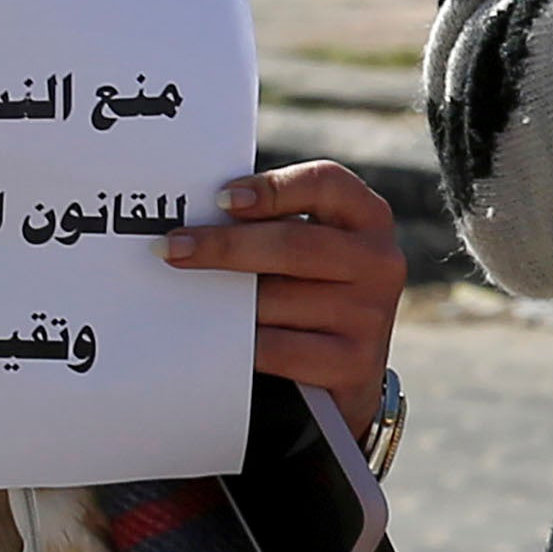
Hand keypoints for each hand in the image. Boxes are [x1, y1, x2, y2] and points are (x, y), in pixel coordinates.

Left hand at [163, 163, 406, 438]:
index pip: (326, 184)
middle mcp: (379, 261)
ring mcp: (371, 314)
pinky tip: (222, 341)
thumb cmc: (310, 290)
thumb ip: (272, 226)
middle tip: (172, 249)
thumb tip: (198, 220)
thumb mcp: (308, 248)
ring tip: (194, 301)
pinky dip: (242, 344)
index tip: (222, 200)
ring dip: (227, 303)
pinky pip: (277, 349)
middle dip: (224, 245)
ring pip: (276, 300)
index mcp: (367, 218)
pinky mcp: (355, 363)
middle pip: (293, 243)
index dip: (274, 187)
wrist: (345, 368)